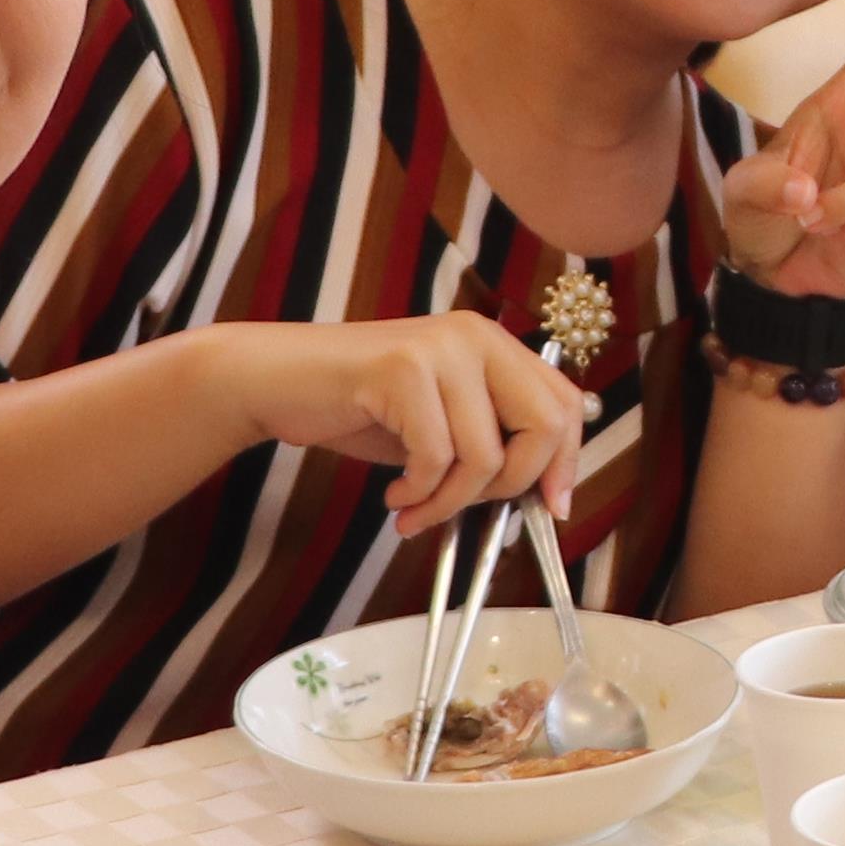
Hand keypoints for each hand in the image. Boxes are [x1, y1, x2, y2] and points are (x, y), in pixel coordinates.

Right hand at [233, 308, 589, 534]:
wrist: (276, 380)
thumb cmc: (360, 408)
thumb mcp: (441, 421)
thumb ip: (491, 439)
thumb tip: (545, 494)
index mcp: (493, 343)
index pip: (566, 401)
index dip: (567, 461)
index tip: (552, 508)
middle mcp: (475, 336)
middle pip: (544, 426)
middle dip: (511, 486)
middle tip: (469, 509)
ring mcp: (440, 349)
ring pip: (485, 455)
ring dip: (449, 502)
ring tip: (415, 507)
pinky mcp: (401, 370)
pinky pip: (435, 458)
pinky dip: (417, 493)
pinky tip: (395, 494)